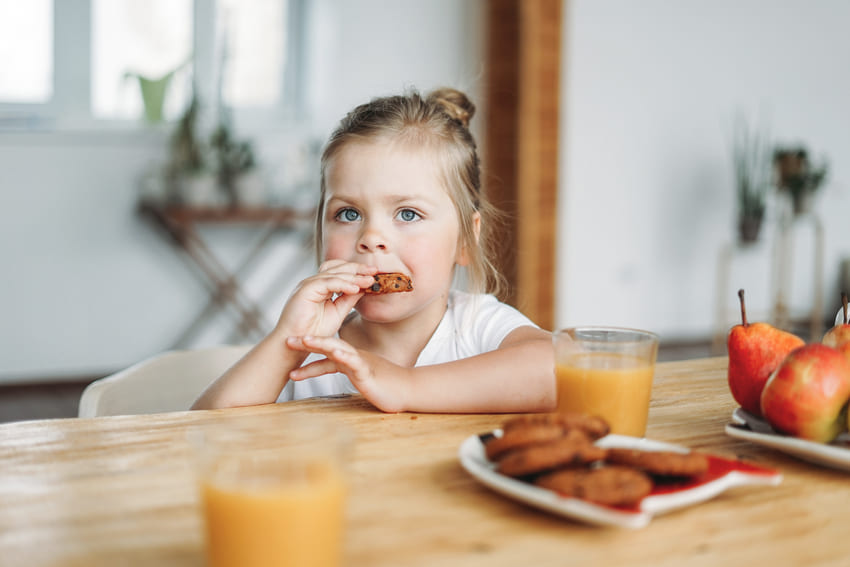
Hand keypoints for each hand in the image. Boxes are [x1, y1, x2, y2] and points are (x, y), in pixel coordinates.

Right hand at [275, 260, 376, 338]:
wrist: (295, 344)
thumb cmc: (313, 332)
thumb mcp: (338, 312)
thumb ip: (349, 299)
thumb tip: (363, 288)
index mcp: (321, 286)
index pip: (340, 271)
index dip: (357, 271)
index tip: (374, 273)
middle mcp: (314, 282)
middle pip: (338, 267)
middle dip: (358, 269)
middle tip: (375, 270)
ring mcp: (308, 284)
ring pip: (334, 274)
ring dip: (354, 277)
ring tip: (369, 280)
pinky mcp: (305, 290)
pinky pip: (327, 283)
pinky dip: (343, 284)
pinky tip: (355, 288)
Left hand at [286, 335, 408, 412]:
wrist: (410, 391)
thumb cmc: (388, 387)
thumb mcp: (363, 380)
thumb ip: (351, 375)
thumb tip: (339, 374)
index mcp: (351, 361)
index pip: (325, 356)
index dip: (308, 352)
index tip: (290, 351)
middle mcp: (354, 359)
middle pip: (327, 347)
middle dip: (307, 344)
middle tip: (287, 340)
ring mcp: (361, 364)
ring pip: (339, 350)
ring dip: (321, 344)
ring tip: (305, 340)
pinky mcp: (369, 372)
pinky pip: (356, 363)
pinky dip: (344, 357)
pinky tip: (334, 354)